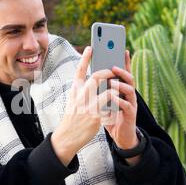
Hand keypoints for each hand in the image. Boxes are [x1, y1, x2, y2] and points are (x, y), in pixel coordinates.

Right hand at [51, 46, 116, 165]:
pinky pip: (110, 105)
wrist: (67, 137)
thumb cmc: (72, 118)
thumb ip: (81, 90)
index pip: (79, 70)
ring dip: (115, 86)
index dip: (85, 57)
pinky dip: (115, 101)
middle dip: (108, 72)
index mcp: (75, 91)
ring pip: (107, 90)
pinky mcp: (96, 116)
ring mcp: (88, 106)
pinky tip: (118, 102)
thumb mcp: (73, 101)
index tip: (90, 47)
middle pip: (97, 77)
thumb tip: (94, 80)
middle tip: (113, 71)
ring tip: (119, 86)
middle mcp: (80, 96)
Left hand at [102, 50, 138, 152]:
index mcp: (122, 90)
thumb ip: (102, 90)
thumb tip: (92, 76)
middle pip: (129, 78)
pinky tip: (114, 98)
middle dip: (122, 71)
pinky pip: (127, 106)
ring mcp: (131, 104)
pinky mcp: (130, 115)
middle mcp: (129, 95)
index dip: (125, 61)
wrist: (120, 136)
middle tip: (114, 66)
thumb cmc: (112, 116)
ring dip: (121, 85)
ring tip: (112, 82)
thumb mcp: (105, 101)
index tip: (123, 49)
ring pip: (130, 90)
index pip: (124, 73)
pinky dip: (120, 101)